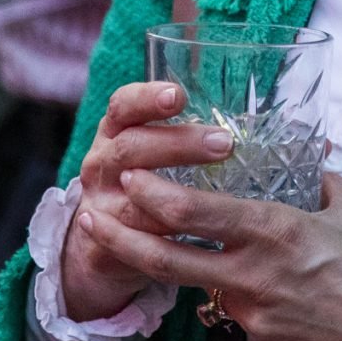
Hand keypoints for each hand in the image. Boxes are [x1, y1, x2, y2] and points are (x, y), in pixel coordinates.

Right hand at [59, 81, 237, 321]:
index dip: (147, 99)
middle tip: (224, 143)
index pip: (122, 105)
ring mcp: (99, 205)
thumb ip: (181, 133)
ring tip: (217, 196)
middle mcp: (101, 164)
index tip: (178, 96)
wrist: (99, 242)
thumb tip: (242, 115)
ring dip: (175, 197)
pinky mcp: (102, 245)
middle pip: (131, 148)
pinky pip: (134, 242)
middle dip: (177, 144)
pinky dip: (163, 237)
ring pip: (133, 199)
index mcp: (113, 133)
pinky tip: (195, 234)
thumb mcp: (148, 151)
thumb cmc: (140, 181)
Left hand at [83, 169, 341, 340]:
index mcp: (277, 234)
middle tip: (93, 215)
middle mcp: (255, 278)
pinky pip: (236, 310)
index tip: (126, 175)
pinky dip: (232, 289)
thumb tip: (300, 161)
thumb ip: (315, 183)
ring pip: (202, 285)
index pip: (194, 214)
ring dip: (178, 264)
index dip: (150, 194)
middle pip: (166, 261)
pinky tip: (250, 280)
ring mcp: (255, 318)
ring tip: (154, 239)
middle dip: (122, 236)